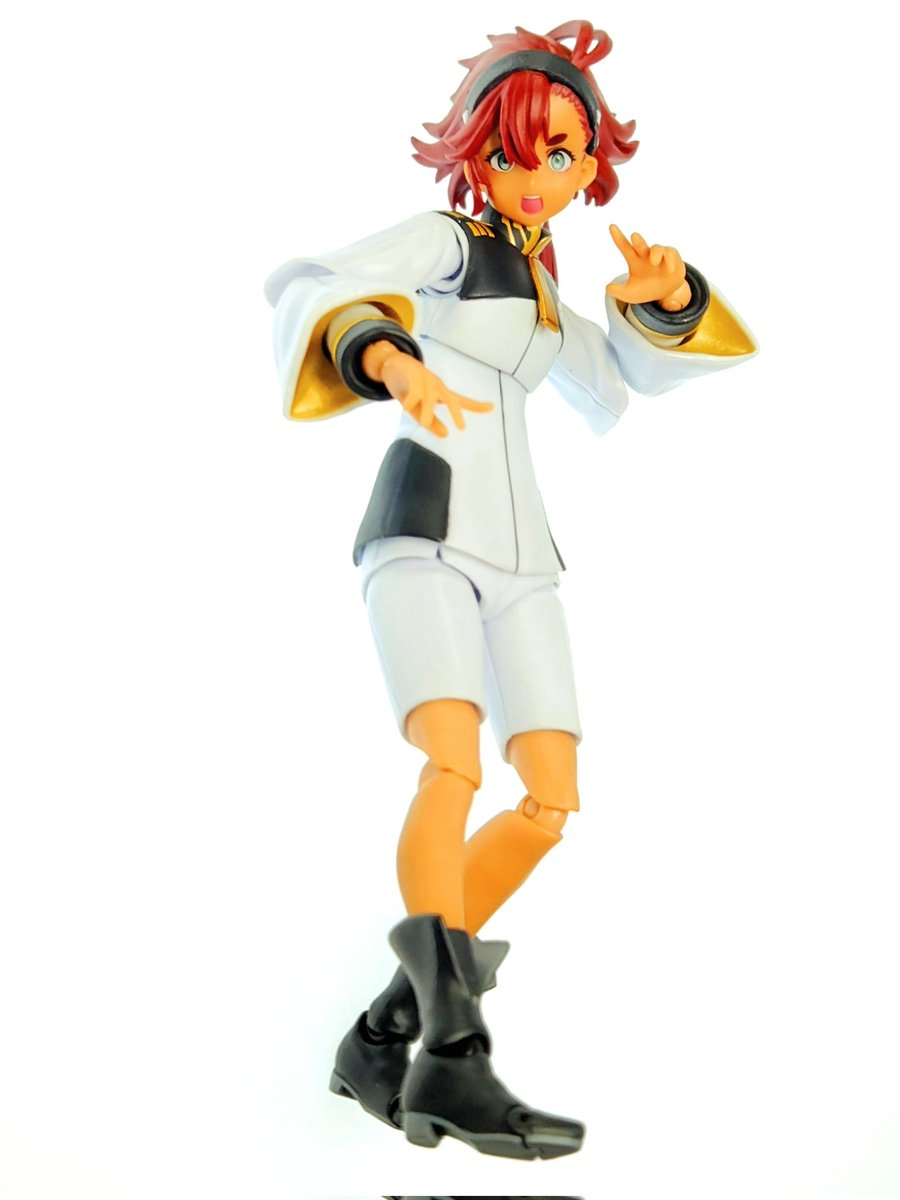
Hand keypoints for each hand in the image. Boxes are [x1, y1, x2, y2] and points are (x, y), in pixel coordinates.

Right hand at [362, 342, 492, 437]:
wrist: (391, 365)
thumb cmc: (408, 388)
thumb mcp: (418, 409)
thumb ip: (431, 422)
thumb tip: (446, 435)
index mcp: (441, 394)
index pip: (461, 401)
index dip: (476, 405)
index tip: (492, 407)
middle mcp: (436, 386)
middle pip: (450, 398)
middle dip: (456, 412)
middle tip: (461, 427)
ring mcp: (425, 378)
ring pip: (430, 395)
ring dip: (428, 409)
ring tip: (423, 422)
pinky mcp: (412, 373)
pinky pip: (414, 388)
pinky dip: (412, 398)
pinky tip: (406, 407)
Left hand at [605, 225, 690, 309]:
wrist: (665, 293)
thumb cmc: (645, 290)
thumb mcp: (630, 294)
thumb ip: (618, 292)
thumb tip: (608, 288)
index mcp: (634, 260)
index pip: (624, 246)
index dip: (618, 237)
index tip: (611, 226)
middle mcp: (646, 254)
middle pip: (640, 244)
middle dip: (638, 240)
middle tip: (634, 236)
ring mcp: (659, 255)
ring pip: (657, 248)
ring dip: (655, 253)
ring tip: (654, 262)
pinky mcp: (672, 257)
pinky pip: (670, 253)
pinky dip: (669, 259)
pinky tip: (669, 269)